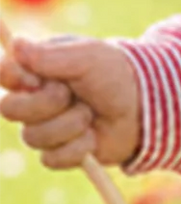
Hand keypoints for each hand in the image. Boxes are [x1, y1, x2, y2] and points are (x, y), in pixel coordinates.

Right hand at [0, 35, 140, 169]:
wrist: (144, 107)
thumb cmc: (115, 73)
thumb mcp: (88, 57)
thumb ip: (51, 55)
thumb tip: (16, 46)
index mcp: (35, 69)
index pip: (3, 73)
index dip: (13, 78)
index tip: (34, 79)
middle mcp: (33, 98)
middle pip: (9, 109)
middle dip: (45, 103)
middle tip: (71, 94)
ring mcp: (44, 126)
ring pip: (33, 136)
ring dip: (70, 124)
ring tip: (91, 113)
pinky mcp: (58, 152)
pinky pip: (52, 158)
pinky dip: (78, 147)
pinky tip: (93, 136)